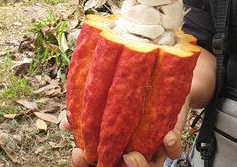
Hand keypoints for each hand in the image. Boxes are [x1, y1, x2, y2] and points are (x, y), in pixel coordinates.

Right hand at [59, 100, 188, 166]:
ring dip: (139, 166)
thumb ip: (87, 109)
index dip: (84, 163)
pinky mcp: (171, 138)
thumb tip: (64, 121)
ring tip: (132, 156)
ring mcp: (151, 146)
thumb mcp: (105, 97)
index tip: (77, 152)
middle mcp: (132, 149)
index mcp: (113, 143)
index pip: (96, 160)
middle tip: (103, 160)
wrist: (162, 79)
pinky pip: (172, 151)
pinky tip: (167, 136)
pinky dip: (170, 146)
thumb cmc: (129, 91)